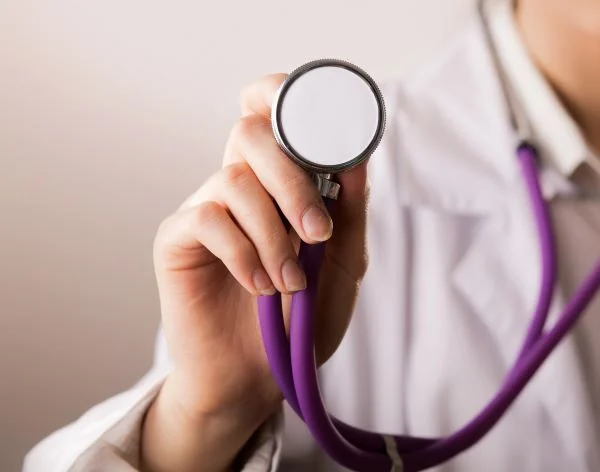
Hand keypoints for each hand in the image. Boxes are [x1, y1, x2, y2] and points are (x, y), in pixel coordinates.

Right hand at [141, 73, 369, 471]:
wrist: (259, 375)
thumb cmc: (302, 317)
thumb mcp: (343, 264)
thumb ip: (350, 213)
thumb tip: (357, 158)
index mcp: (277, 182)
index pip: (268, 114)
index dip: (280, 96)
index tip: (318, 121)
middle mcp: (239, 185)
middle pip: (251, 134)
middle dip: (293, 181)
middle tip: (317, 232)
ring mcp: (205, 208)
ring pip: (234, 181)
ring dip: (272, 235)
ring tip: (290, 281)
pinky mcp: (176, 238)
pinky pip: (207, 219)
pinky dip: (242, 253)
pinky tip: (258, 284)